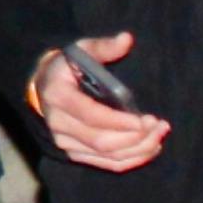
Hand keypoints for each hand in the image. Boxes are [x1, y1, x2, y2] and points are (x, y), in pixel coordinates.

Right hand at [30, 35, 170, 172]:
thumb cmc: (66, 67)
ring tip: (159, 136)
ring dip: (138, 150)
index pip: (91, 116)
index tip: (147, 120)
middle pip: (102, 141)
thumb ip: (103, 47)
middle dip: (136, 138)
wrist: (42, 86)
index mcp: (58, 96)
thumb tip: (126, 39)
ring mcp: (65, 142)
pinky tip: (149, 149)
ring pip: (107, 156)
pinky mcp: (74, 153)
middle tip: (160, 126)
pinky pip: (107, 164)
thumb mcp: (81, 50)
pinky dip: (131, 160)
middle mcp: (58, 123)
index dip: (120, 122)